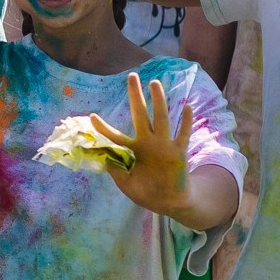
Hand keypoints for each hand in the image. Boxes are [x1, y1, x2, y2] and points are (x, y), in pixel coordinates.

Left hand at [90, 74, 194, 215]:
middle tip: (131, 76)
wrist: (170, 203)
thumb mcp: (127, 184)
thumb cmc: (148, 193)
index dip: (104, 128)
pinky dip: (186, 122)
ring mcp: (164, 146)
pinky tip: (187, 107)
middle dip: (136, 96)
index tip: (92, 116)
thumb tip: (104, 159)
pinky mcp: (179, 153)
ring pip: (161, 119)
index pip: (117, 136)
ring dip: (158, 101)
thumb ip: (116, 172)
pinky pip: (183, 134)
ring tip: (154, 83)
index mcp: (135, 150)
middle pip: (140, 115)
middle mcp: (149, 143)